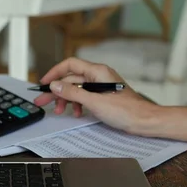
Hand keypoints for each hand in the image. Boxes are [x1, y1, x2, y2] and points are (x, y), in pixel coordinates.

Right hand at [34, 58, 186, 141]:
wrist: (144, 121)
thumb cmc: (126, 111)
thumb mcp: (94, 102)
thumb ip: (73, 93)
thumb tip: (56, 85)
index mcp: (97, 72)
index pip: (70, 65)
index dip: (54, 73)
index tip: (44, 83)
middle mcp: (99, 76)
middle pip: (71, 79)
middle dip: (57, 91)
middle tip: (43, 101)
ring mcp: (101, 87)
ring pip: (77, 90)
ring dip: (67, 100)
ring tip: (61, 111)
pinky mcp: (104, 97)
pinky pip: (85, 97)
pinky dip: (78, 105)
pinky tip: (77, 113)